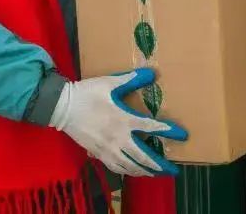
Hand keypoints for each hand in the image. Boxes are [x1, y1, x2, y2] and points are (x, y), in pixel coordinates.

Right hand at [49, 68, 186, 176]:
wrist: (62, 107)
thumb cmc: (88, 93)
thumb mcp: (111, 83)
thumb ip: (132, 79)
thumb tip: (152, 72)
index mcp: (124, 120)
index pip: (152, 128)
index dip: (169, 132)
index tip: (183, 136)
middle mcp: (119, 138)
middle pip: (144, 156)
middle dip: (160, 165)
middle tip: (172, 170)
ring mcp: (108, 148)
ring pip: (130, 166)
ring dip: (145, 171)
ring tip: (155, 173)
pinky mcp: (98, 153)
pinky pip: (116, 167)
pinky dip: (127, 171)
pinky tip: (132, 172)